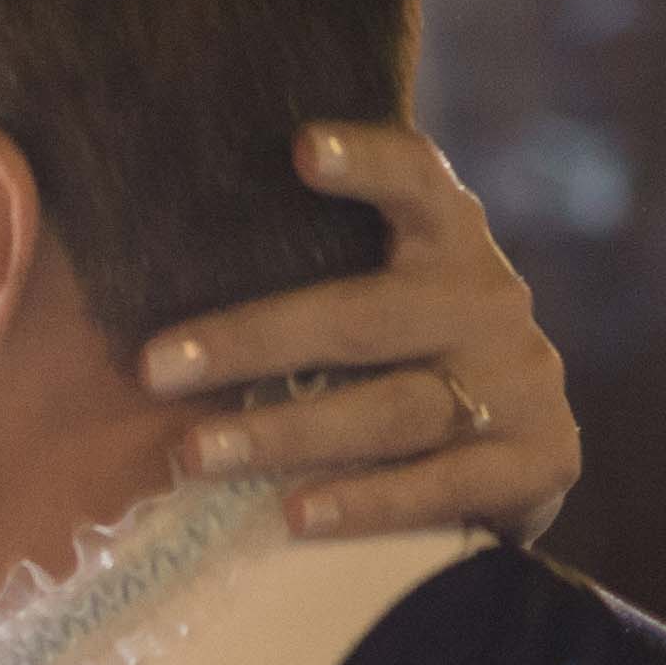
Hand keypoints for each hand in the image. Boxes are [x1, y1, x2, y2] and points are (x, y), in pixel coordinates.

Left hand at [136, 124, 580, 546]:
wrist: (518, 465)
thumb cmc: (402, 367)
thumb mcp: (371, 305)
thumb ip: (301, 271)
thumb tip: (125, 234)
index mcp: (450, 244)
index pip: (419, 182)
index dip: (368, 163)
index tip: (300, 150)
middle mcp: (490, 301)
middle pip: (367, 316)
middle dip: (255, 341)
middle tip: (154, 369)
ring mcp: (522, 383)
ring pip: (392, 409)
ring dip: (286, 433)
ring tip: (195, 454)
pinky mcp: (540, 461)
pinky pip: (442, 484)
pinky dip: (366, 502)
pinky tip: (294, 514)